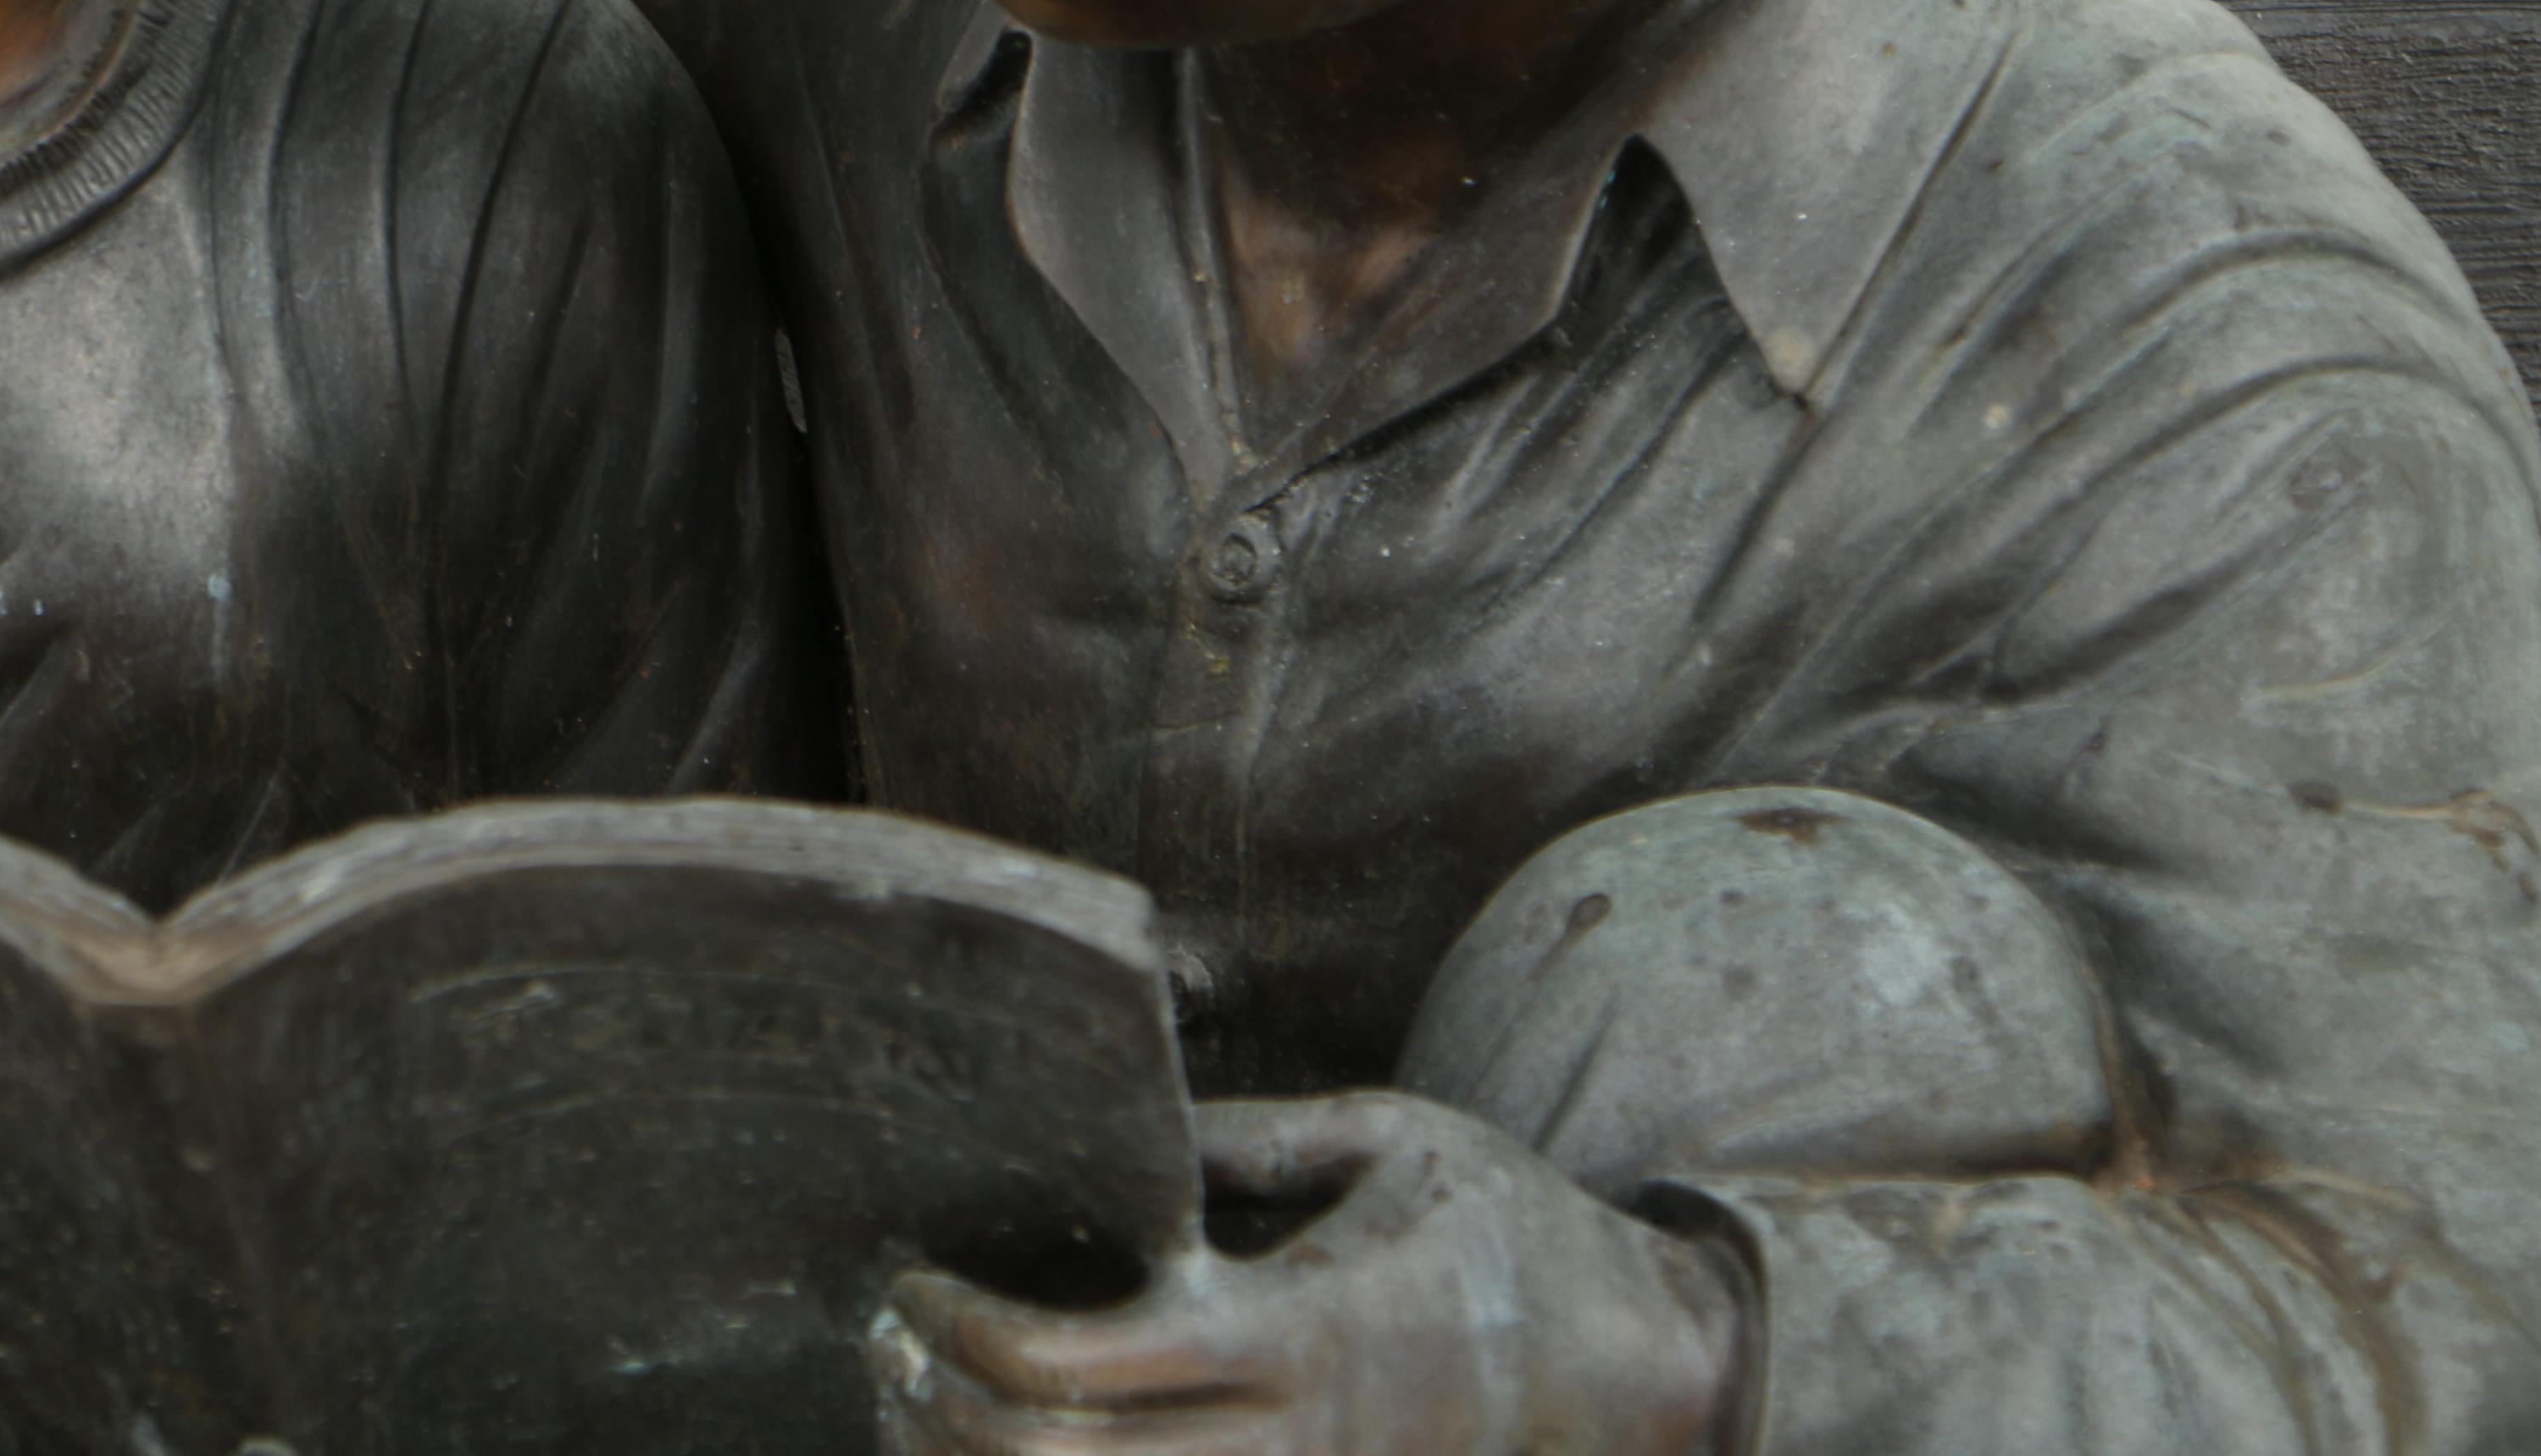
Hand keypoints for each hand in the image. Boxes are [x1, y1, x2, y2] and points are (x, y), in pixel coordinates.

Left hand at [872, 1093, 1745, 1455]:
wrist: (1646, 1366)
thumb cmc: (1514, 1228)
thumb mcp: (1392, 1138)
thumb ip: (1244, 1139)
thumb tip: (1114, 1117)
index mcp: (1303, 1328)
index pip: (1090, 1362)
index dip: (972, 1333)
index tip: (920, 1278)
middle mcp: (1298, 1442)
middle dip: (946, 1415)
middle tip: (893, 1345)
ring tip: (924, 1406)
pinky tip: (1023, 1451)